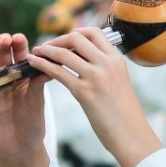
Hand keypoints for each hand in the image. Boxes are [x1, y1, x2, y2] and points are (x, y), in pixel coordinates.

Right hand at [0, 33, 50, 166]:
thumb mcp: (38, 101)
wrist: (20, 149)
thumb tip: (50, 61)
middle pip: (2, 58)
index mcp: (23, 77)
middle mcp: (7, 79)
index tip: (20, 38)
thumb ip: (39, 82)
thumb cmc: (33, 124)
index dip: (19, 46)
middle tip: (4, 39)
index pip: (20, 56)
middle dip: (2, 46)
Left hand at [29, 27, 162, 166]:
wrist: (131, 134)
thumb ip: (105, 67)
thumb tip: (86, 60)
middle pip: (76, 38)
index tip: (64, 41)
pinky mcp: (84, 92)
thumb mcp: (119, 81)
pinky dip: (42, 65)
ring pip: (63, 53)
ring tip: (35, 53)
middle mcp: (107, 63)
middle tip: (46, 47)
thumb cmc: (124, 112)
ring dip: (45, 51)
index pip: (94, 32)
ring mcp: (96, 76)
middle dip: (57, 39)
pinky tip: (33, 65)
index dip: (76, 32)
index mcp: (117, 59)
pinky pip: (57, 72)